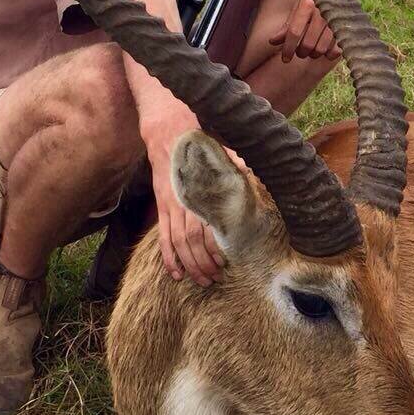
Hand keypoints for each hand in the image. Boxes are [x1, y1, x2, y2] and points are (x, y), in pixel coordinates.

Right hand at [142, 99, 226, 287]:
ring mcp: (170, 207)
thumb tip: (252, 169)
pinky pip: (162, 238)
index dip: (214, 247)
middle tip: (215, 279)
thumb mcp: (219, 151)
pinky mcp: (161, 209)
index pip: (207, 227)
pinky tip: (174, 273)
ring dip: (188, 265)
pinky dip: (167, 257)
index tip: (224, 262)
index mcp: (200, 192)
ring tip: (200, 280)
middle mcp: (184, 203)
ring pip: (177, 244)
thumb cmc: (198, 145)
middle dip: (203, 263)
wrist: (167, 134)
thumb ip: (234, 163)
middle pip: (192, 241)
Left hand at [269, 0, 363, 62]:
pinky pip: (336, 48)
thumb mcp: (300, 3)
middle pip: (307, 43)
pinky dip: (330, 53)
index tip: (285, 58)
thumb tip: (272, 42)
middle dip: (301, 52)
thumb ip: (288, 23)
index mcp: (308, 4)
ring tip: (312, 50)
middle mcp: (322, 12)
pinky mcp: (347, 25)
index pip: (294, 32)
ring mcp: (336, 19)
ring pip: (321, 48)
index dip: (287, 48)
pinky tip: (327, 50)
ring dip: (314, 53)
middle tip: (300, 52)